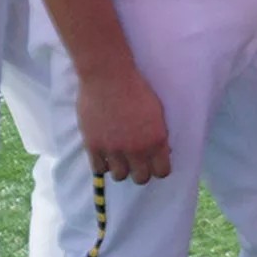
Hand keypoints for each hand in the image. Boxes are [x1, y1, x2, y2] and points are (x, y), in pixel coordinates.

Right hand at [79, 62, 169, 183]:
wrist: (109, 77)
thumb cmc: (136, 89)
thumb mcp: (157, 111)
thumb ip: (159, 134)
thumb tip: (162, 150)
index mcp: (156, 140)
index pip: (162, 172)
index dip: (158, 168)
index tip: (154, 163)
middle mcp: (137, 149)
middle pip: (141, 178)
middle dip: (140, 171)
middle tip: (136, 161)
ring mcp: (114, 150)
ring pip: (120, 176)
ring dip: (121, 168)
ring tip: (119, 157)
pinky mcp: (93, 146)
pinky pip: (99, 169)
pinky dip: (102, 164)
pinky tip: (104, 153)